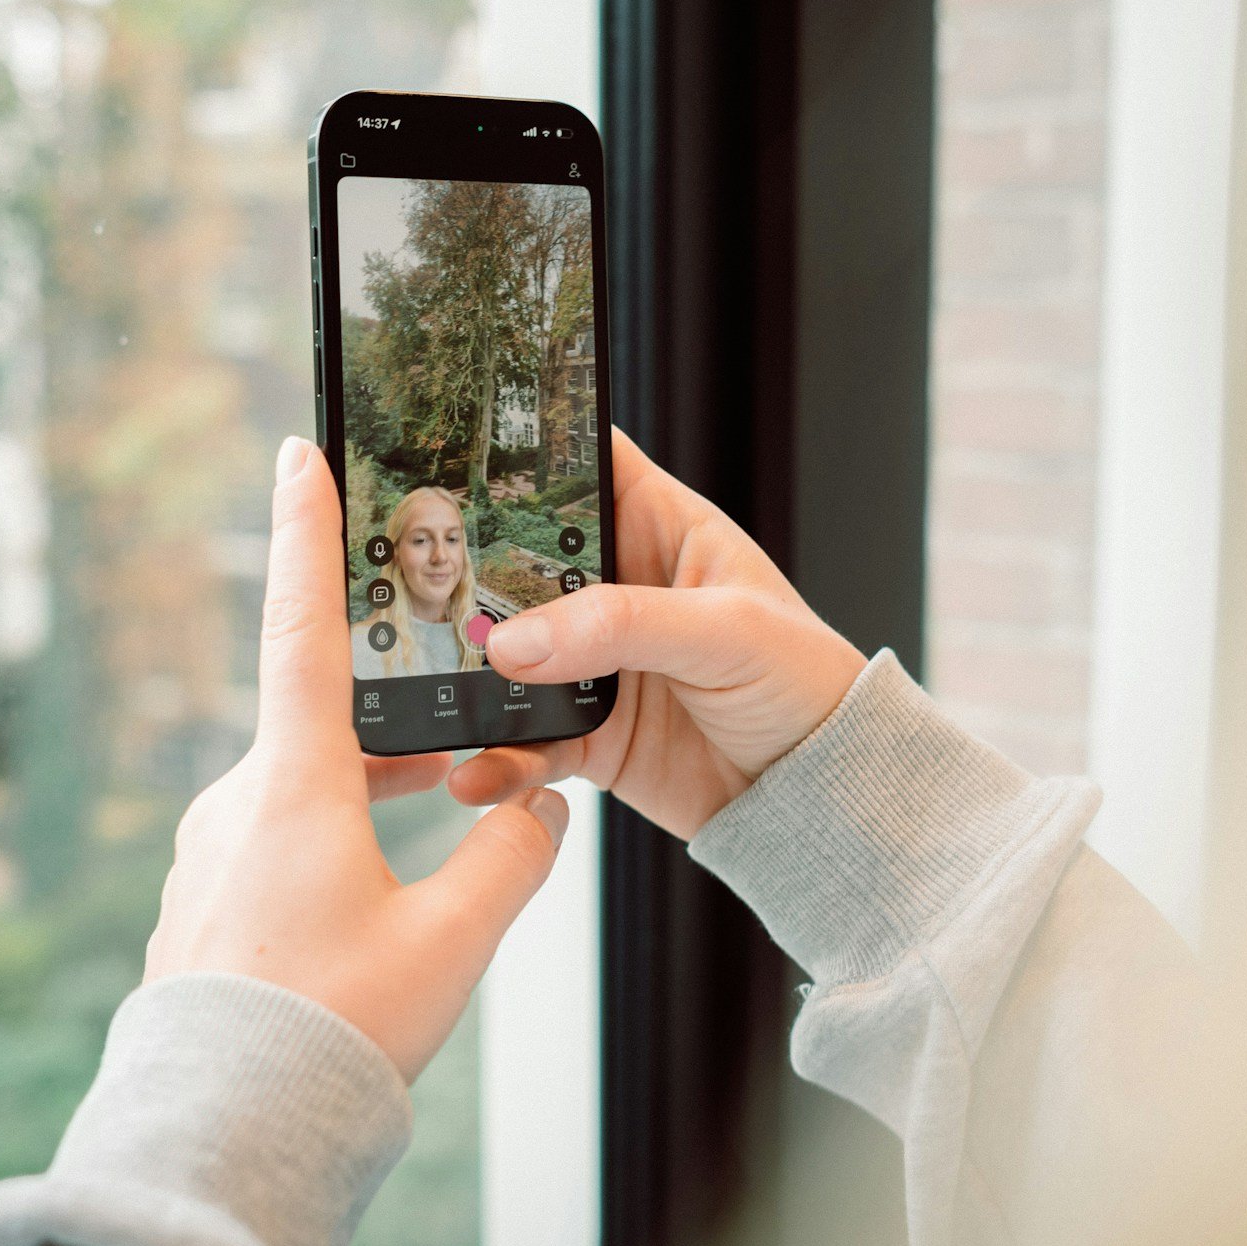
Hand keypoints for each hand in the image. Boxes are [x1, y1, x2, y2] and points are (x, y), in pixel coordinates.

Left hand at [143, 437, 569, 1079]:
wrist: (223, 1136)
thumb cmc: (329, 1034)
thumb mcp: (450, 944)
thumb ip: (509, 860)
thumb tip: (534, 810)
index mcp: (291, 787)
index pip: (300, 627)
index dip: (304, 533)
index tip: (297, 452)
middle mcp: (236, 803)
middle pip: (325, 725)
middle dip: (393, 727)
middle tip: (450, 729)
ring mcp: (208, 855)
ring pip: (304, 794)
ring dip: (367, 801)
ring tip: (431, 845)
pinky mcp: (200, 905)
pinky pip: (274, 847)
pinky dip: (330, 850)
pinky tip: (368, 911)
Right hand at [451, 429, 866, 839]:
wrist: (820, 794)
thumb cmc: (807, 683)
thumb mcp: (726, 632)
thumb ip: (624, 624)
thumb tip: (521, 641)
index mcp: (663, 529)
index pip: (586, 464)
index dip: (530, 452)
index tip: (461, 451)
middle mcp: (620, 590)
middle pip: (522, 560)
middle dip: (474, 573)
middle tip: (426, 588)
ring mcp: (598, 663)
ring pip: (512, 654)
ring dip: (474, 671)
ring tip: (436, 687)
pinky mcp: (590, 734)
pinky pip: (526, 740)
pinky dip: (498, 756)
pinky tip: (476, 770)